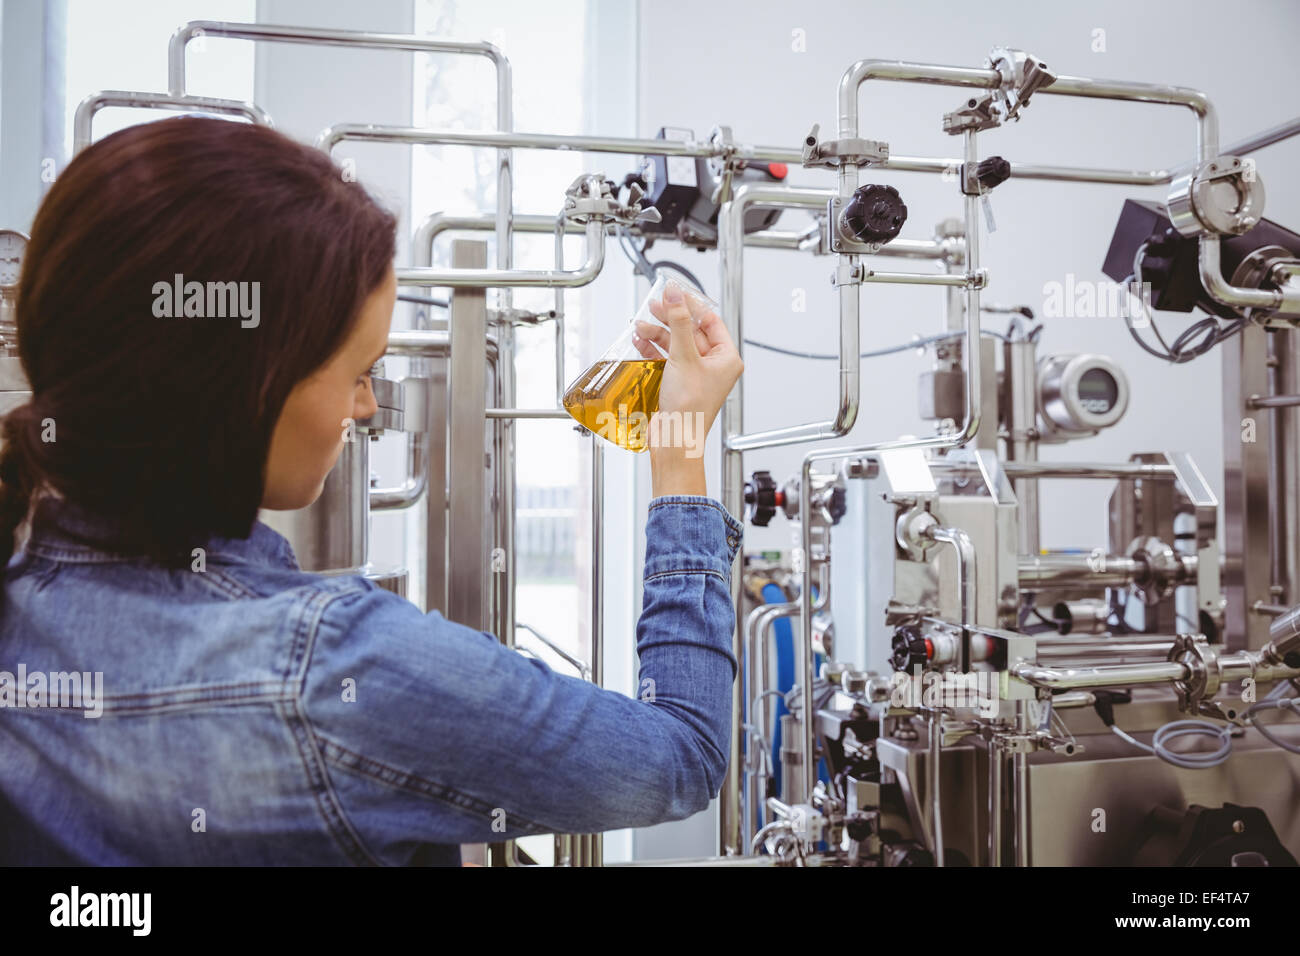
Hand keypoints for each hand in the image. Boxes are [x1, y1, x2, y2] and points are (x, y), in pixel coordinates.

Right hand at [635, 279, 743, 442]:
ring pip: (677, 344)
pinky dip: (655, 349)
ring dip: (658, 334)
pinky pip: (668, 358)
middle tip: (654, 305)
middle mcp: (714, 366)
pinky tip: (641, 342)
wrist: (674, 440)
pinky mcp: (680, 383)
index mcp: (727, 358)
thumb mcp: (684, 357)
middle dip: (670, 319)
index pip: (710, 321)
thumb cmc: (689, 409)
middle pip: (691, 331)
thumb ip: (678, 323)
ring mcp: (696, 374)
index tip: (674, 292)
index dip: (691, 305)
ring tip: (641, 327)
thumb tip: (675, 296)